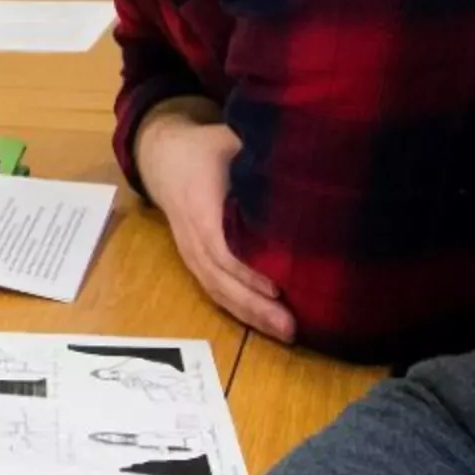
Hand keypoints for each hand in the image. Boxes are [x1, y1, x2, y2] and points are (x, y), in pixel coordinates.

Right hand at [138, 112, 294, 342]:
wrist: (164, 159)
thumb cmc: (207, 149)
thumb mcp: (232, 140)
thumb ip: (262, 153)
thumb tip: (310, 160)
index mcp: (200, 204)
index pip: (221, 245)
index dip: (247, 270)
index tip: (278, 287)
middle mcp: (193, 235)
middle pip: (220, 278)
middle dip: (255, 305)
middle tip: (291, 327)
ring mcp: (192, 252)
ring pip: (218, 290)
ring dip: (251, 315)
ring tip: (286, 334)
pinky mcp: (197, 262)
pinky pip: (216, 291)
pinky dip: (241, 310)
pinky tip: (267, 324)